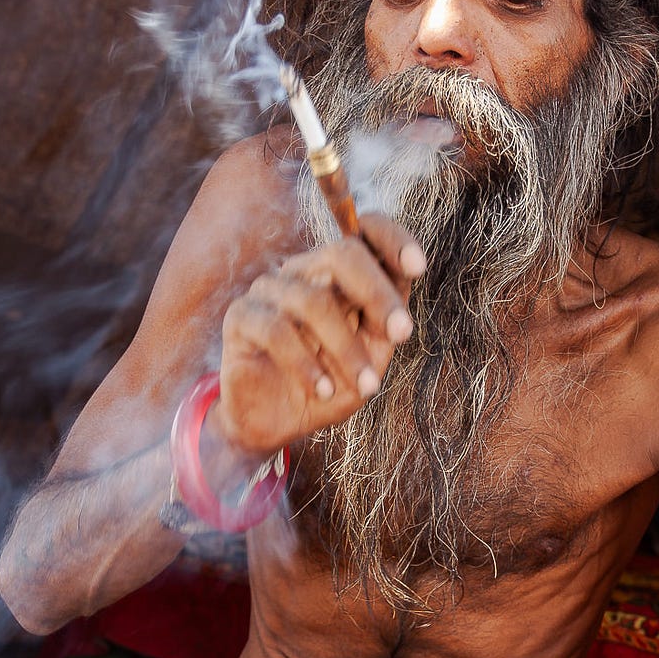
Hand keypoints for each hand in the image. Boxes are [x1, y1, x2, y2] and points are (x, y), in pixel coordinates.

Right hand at [216, 215, 424, 458]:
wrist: (276, 425)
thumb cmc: (327, 386)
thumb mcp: (370, 358)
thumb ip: (385, 322)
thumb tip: (404, 280)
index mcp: (338, 276)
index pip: (363, 232)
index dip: (392, 240)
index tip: (418, 267)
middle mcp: (303, 273)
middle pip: (341, 255)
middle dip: (377, 294)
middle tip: (402, 334)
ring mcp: (269, 291)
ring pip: (314, 302)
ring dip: (346, 350)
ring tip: (365, 388)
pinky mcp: (241, 317)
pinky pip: (277, 331)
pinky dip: (305, 365)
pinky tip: (321, 390)